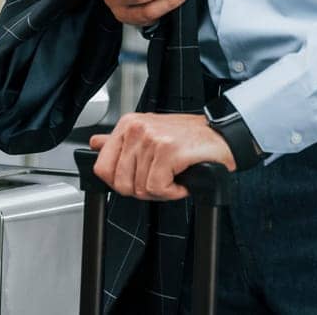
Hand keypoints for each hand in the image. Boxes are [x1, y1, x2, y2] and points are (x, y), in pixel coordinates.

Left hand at [89, 112, 233, 199]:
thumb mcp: (149, 134)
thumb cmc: (188, 138)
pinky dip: (172, 192)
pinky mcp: (167, 151)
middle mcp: (136, 128)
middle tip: (161, 181)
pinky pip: (157, 188)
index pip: (102, 167)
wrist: (222, 136)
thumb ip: (120, 142)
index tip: (139, 179)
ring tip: (174, 177)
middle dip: (142, 190)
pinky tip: (182, 181)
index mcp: (128, 124)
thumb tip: (95, 144)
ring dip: (161, 192)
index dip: (120, 183)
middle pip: (120, 183)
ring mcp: (151, 138)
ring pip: (140, 188)